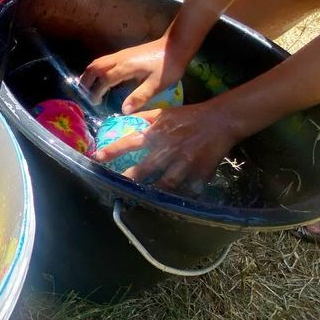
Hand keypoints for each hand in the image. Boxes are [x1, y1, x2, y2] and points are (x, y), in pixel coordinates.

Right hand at [79, 35, 190, 113]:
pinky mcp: (125, 54)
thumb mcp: (157, 84)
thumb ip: (139, 97)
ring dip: (90, 74)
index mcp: (126, 67)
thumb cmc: (168, 66)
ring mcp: (121, 54)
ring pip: (98, 62)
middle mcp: (119, 59)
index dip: (96, 92)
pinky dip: (97, 70)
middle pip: (95, 67)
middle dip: (86, 81)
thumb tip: (123, 110)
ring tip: (87, 88)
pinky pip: (104, 61)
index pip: (104, 80)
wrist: (176, 46)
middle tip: (84, 95)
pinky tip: (101, 79)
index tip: (95, 103)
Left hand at [92, 102, 244, 190]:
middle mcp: (168, 149)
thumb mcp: (164, 113)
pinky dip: (177, 199)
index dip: (113, 150)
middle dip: (129, 180)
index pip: (130, 142)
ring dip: (152, 194)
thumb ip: (143, 117)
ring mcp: (184, 163)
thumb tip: (122, 117)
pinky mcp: (198, 173)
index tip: (98, 158)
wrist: (220, 121)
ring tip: (139, 202)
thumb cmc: (189, 116)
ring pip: (165, 184)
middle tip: (115, 190)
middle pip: (145, 169)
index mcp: (157, 134)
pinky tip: (167, 207)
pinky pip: (186, 190)